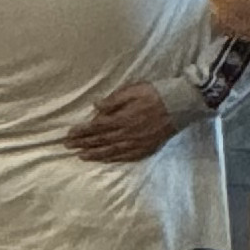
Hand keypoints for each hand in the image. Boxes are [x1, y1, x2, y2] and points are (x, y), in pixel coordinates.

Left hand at [67, 82, 183, 163]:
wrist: (181, 105)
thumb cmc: (155, 94)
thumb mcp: (132, 90)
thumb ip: (113, 100)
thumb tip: (95, 107)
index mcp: (123, 118)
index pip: (96, 127)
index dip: (82, 131)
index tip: (69, 134)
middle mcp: (128, 134)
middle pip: (101, 140)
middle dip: (83, 143)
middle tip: (67, 146)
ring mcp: (137, 143)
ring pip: (111, 151)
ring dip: (95, 154)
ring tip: (80, 156)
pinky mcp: (147, 148)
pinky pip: (126, 157)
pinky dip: (113, 159)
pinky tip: (104, 159)